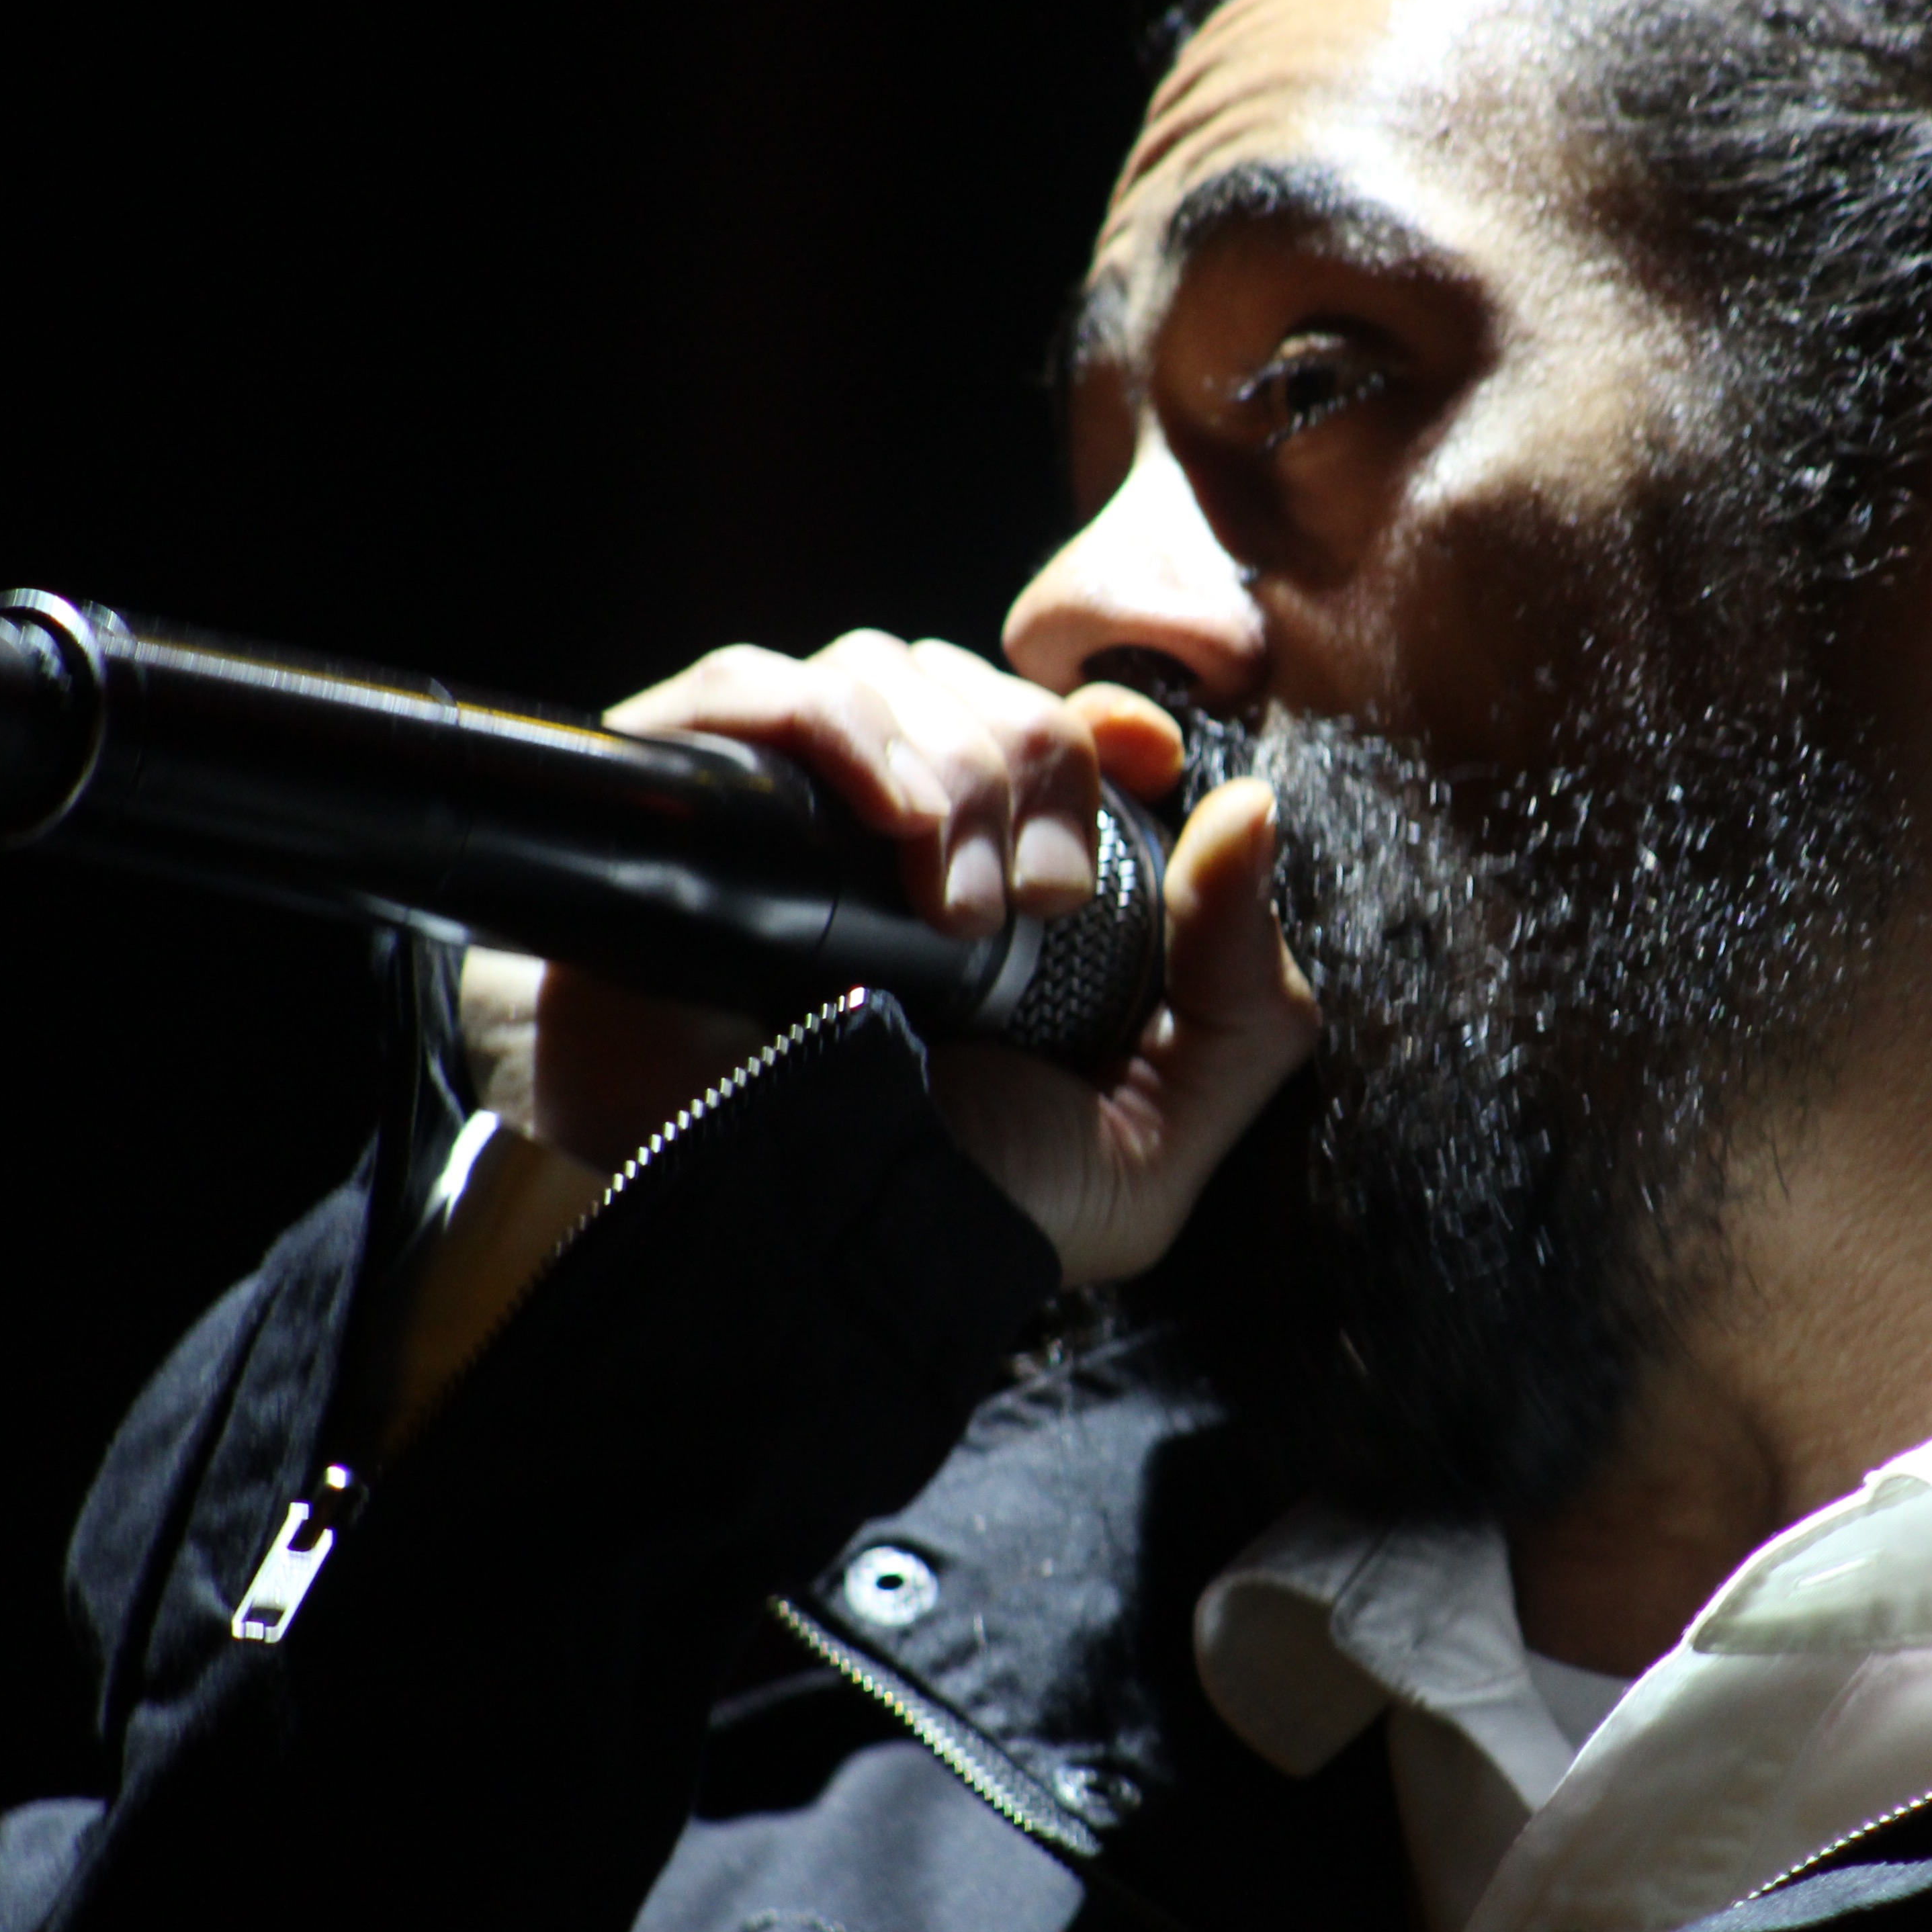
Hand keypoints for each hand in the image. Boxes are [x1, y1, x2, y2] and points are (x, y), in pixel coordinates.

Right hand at [462, 632, 1313, 1285]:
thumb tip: (1252, 811)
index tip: (1147, 765)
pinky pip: (749, 685)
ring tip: (953, 910)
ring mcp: (777, 813)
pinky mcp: (678, 811)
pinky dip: (836, 724)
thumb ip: (1241, 994)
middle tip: (1033, 907)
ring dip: (949, 767)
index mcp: (995, 880)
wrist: (789, 1260)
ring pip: (876, 671)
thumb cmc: (955, 1205)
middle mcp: (884, 832)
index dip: (1103, 718)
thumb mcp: (1151, 1138)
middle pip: (973, 687)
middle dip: (1032, 771)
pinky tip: (885, 819)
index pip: (1049, 718)